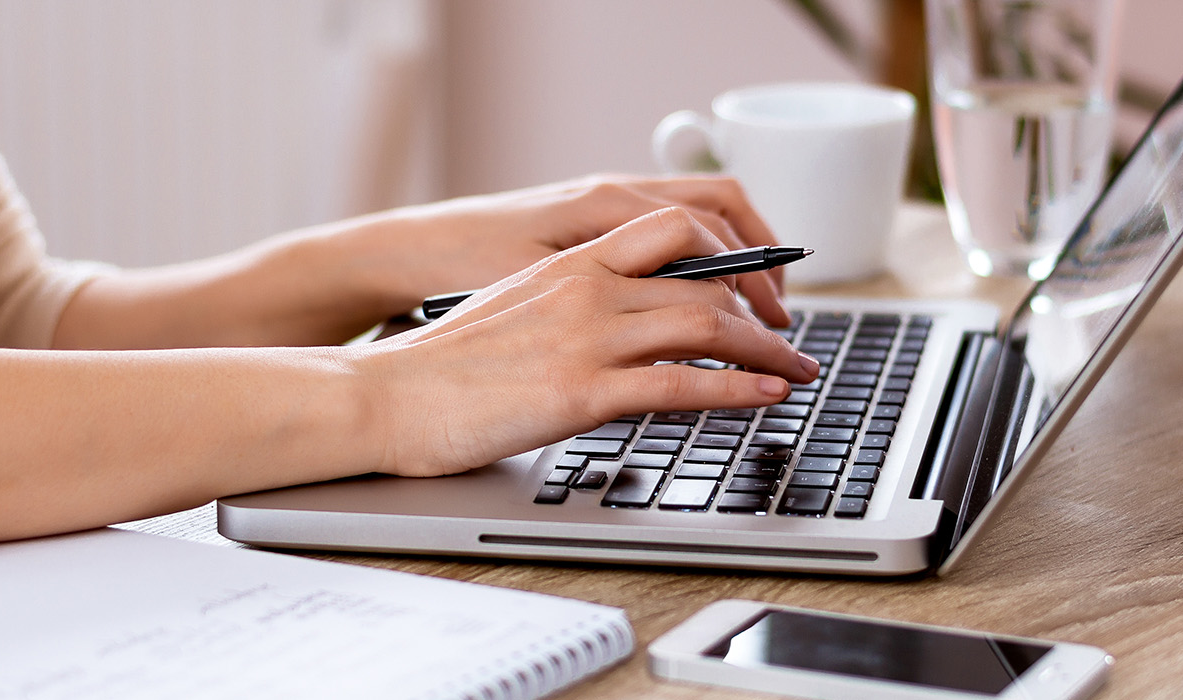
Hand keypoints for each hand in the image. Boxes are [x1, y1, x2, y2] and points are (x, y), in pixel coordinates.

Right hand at [344, 208, 820, 476]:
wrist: (384, 394)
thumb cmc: (441, 365)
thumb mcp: (516, 311)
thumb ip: (574, 307)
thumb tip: (620, 326)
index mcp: (572, 263)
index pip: (674, 231)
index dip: (730, 255)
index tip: (757, 285)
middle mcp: (587, 289)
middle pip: (705, 283)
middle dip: (762, 312)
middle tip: (790, 337)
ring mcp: (587, 339)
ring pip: (707, 326)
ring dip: (767, 351)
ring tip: (798, 370)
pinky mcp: (582, 392)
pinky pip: (683, 384)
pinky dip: (739, 389)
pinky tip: (768, 395)